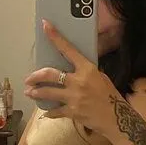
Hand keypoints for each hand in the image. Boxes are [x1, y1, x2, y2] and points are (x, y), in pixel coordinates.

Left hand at [24, 20, 121, 136]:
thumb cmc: (110, 96)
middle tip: (28, 79)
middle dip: (35, 76)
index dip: (55, 37)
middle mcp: (78, 81)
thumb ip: (85, 72)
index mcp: (87, 69)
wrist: (117, 118)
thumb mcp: (100, 77)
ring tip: (29, 92)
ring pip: (47, 93)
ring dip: (36, 93)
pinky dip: (49, 111)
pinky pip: (55, 111)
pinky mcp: (72, 112)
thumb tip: (73, 67)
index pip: (68, 49)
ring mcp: (74, 97)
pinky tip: (46, 112)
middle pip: (50, 74)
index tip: (45, 26)